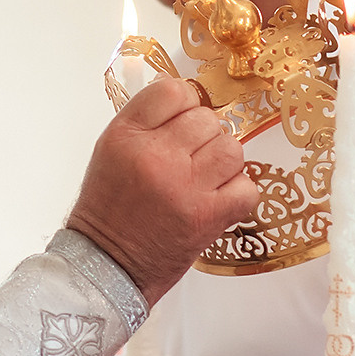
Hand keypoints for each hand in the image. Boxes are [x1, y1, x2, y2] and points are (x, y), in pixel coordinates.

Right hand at [68, 80, 258, 305]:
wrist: (107, 264)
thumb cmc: (109, 208)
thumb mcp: (111, 152)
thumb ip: (146, 123)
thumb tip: (188, 100)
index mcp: (126, 136)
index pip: (173, 91)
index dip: (185, 102)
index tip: (182, 119)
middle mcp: (156, 156)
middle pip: (207, 118)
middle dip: (204, 136)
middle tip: (191, 157)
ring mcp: (185, 186)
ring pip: (232, 148)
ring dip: (224, 161)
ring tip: (206, 177)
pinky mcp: (208, 216)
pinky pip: (246, 187)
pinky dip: (238, 193)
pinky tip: (219, 199)